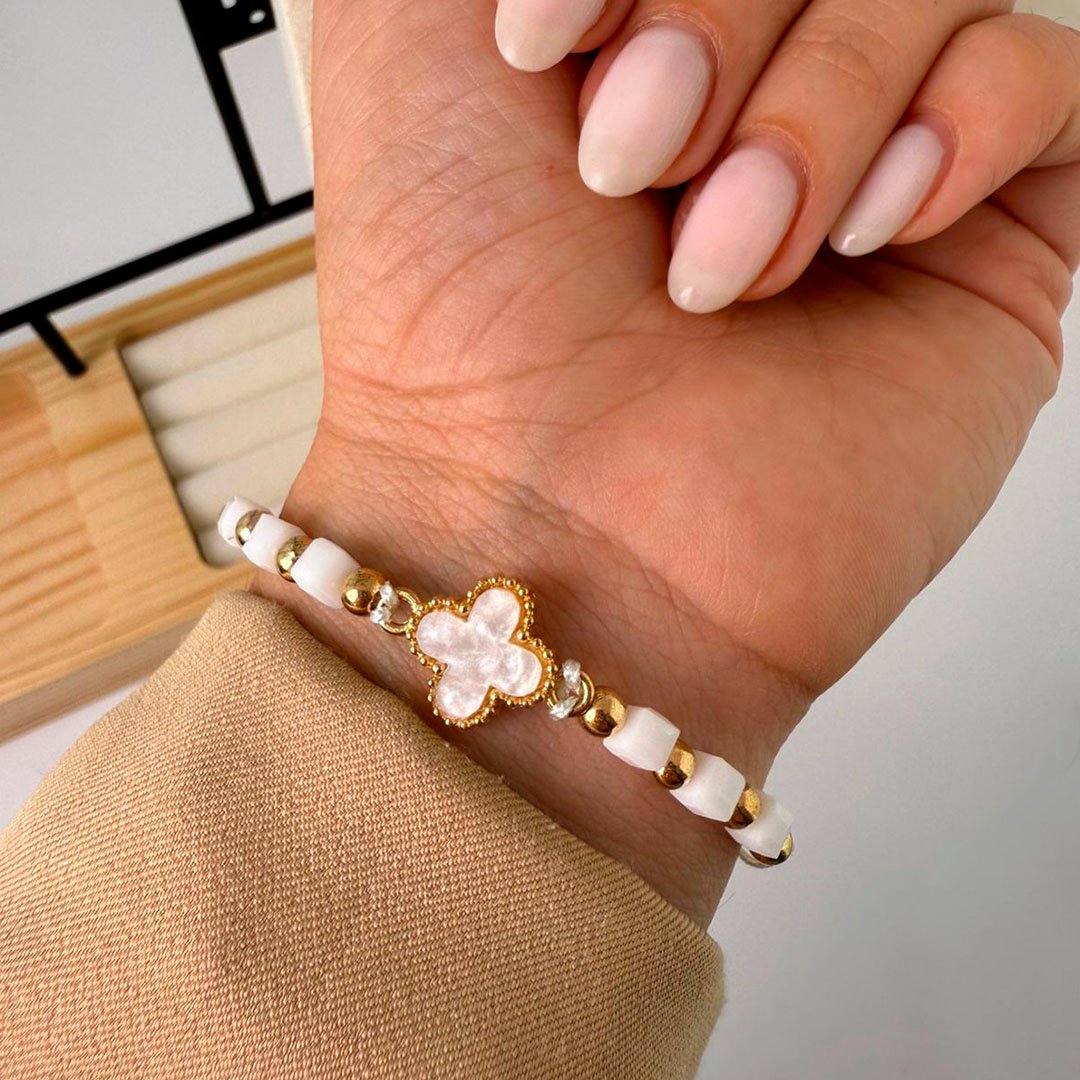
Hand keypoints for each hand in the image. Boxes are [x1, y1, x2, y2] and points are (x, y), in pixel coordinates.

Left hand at [258, 0, 1078, 923]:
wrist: (548, 534)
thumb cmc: (451, 328)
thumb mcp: (398, 47)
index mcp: (632, 31)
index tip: (543, 49)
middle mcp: (752, 94)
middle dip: (713, 23)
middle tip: (628, 171)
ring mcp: (869, 169)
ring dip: (809, 114)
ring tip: (719, 267)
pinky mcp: (973, 251)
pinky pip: (1040, 81)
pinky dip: (954, 123)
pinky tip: (859, 234)